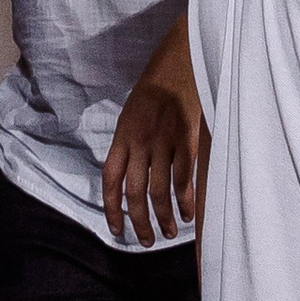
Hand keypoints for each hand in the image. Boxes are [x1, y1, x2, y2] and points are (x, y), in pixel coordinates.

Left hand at [102, 70, 206, 248]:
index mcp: (122, 135)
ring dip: (164, 217)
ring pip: (160, 191)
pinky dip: (186, 200)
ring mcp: (163, 141)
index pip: (110, 180)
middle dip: (140, 223)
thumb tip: (130, 174)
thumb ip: (130, 142)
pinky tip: (189, 212)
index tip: (117, 230)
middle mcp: (140, 141)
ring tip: (170, 232)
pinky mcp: (187, 138)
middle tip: (147, 241)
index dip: (111, 209)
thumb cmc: (156, 86)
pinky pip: (184, 177)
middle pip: (135, 193)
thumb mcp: (132, 113)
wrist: (180, 58)